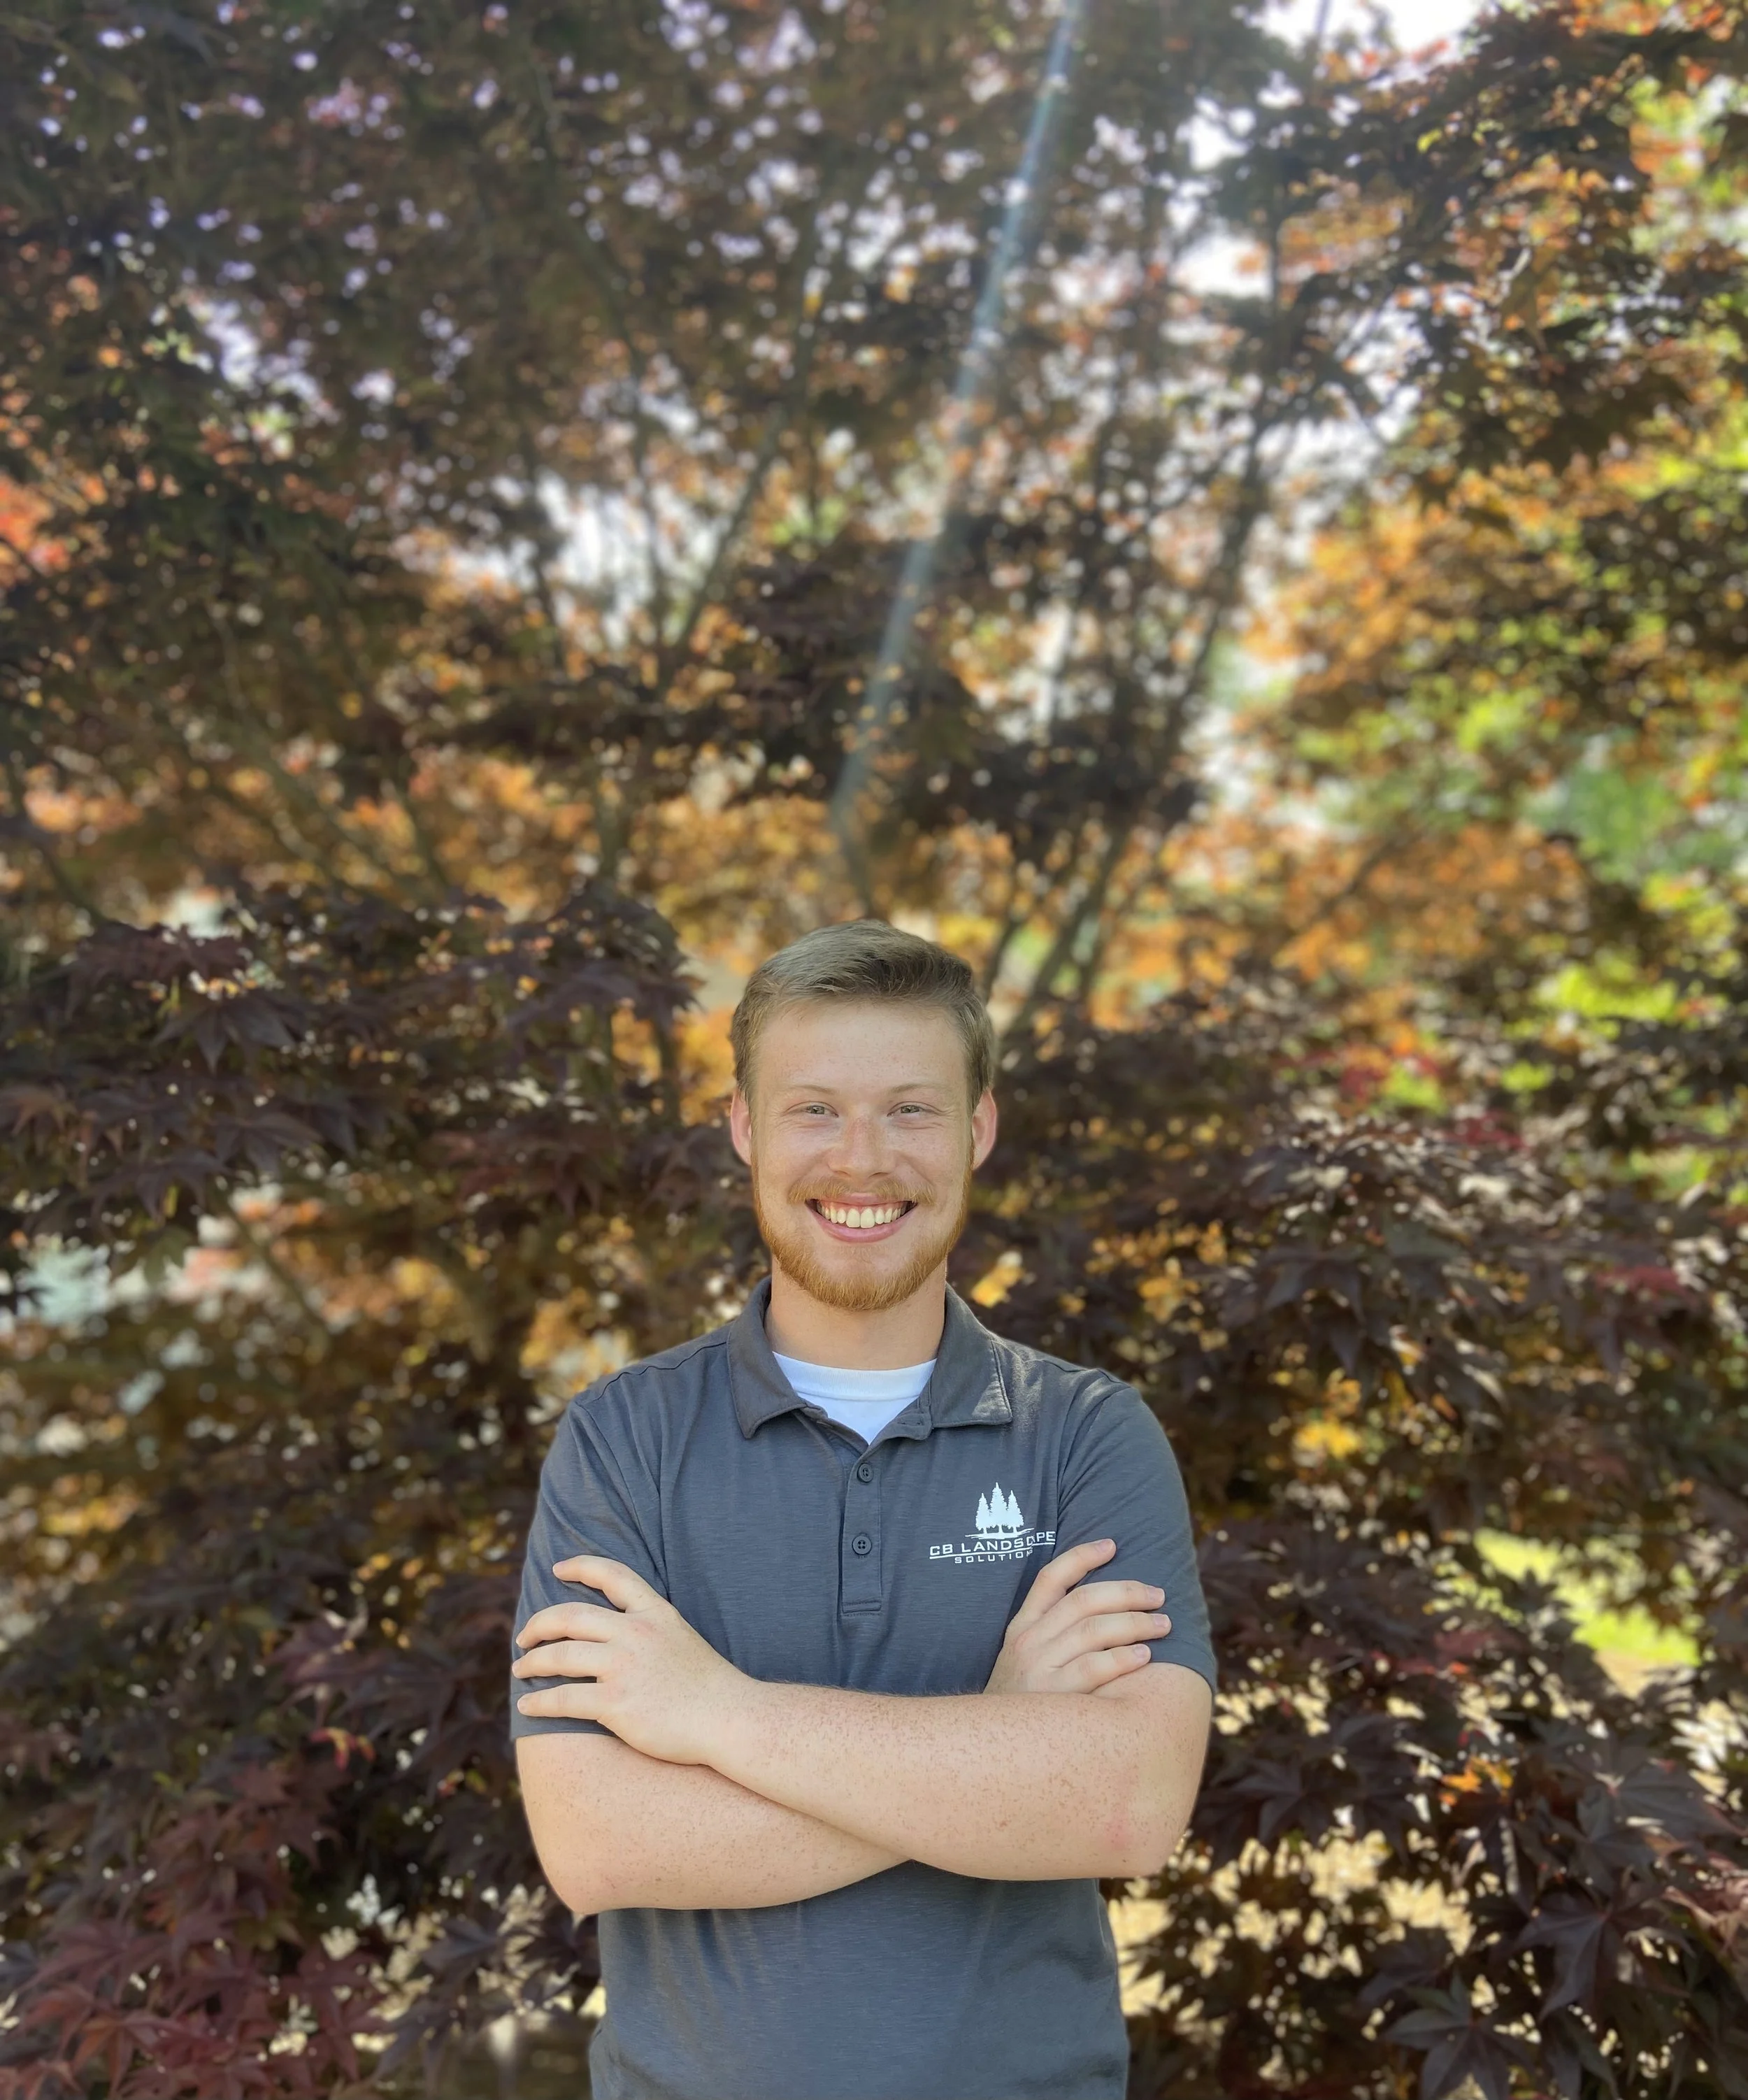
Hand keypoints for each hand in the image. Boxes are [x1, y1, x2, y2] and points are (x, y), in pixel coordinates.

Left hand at [512, 1555, 746, 1764]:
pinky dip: (539, 1701)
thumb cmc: (708, 1686)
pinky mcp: (615, 1702)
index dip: (581, 1566)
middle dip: (539, 1625)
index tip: (559, 1569)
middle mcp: (635, 1633)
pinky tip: (528, 1704)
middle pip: (570, 1616)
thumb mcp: (681, 1637)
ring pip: (560, 1656)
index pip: (612, 1574)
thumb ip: (649, 1628)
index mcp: (654, 1612)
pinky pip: (563, 1699)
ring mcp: (624, 1666)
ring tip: (520, 1669)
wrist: (728, 1718)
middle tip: (524, 1637)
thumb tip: (615, 1633)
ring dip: (532, 1662)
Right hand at [984, 1538, 1170, 1695]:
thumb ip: (1049, 1635)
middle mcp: (1029, 1641)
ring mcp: (1039, 1668)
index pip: (1051, 1578)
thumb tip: (1101, 1609)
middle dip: (1127, 1592)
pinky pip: (1094, 1668)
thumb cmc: (1020, 1705)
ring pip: (1094, 1630)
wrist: (988, 1751)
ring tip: (1163, 1625)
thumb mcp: (1019, 1661)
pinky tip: (1144, 1656)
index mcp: (1021, 1627)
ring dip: (1135, 1623)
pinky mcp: (1052, 1697)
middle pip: (1084, 1601)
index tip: (1112, 1544)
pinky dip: (1122, 1658)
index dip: (1082, 1556)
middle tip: (1158, 1596)